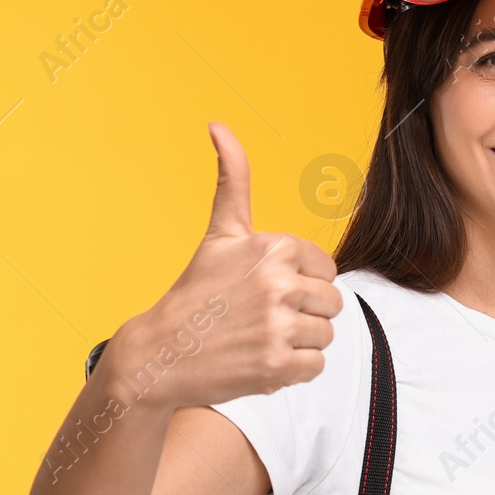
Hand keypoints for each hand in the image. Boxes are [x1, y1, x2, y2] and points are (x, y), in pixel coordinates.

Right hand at [114, 123, 342, 410]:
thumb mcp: (220, 233)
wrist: (163, 352)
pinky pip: (315, 366)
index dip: (302, 281)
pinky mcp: (278, 365)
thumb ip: (233, 180)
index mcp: (274, 247)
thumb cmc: (197, 292)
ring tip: (261, 337)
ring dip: (299, 342)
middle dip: (304, 312)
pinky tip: (262, 359)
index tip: (267, 289)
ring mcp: (279, 326)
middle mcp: (279, 284)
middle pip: (331, 302)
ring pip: (325, 335)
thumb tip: (218, 125)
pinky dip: (293, 369)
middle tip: (264, 317)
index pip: (326, 269)